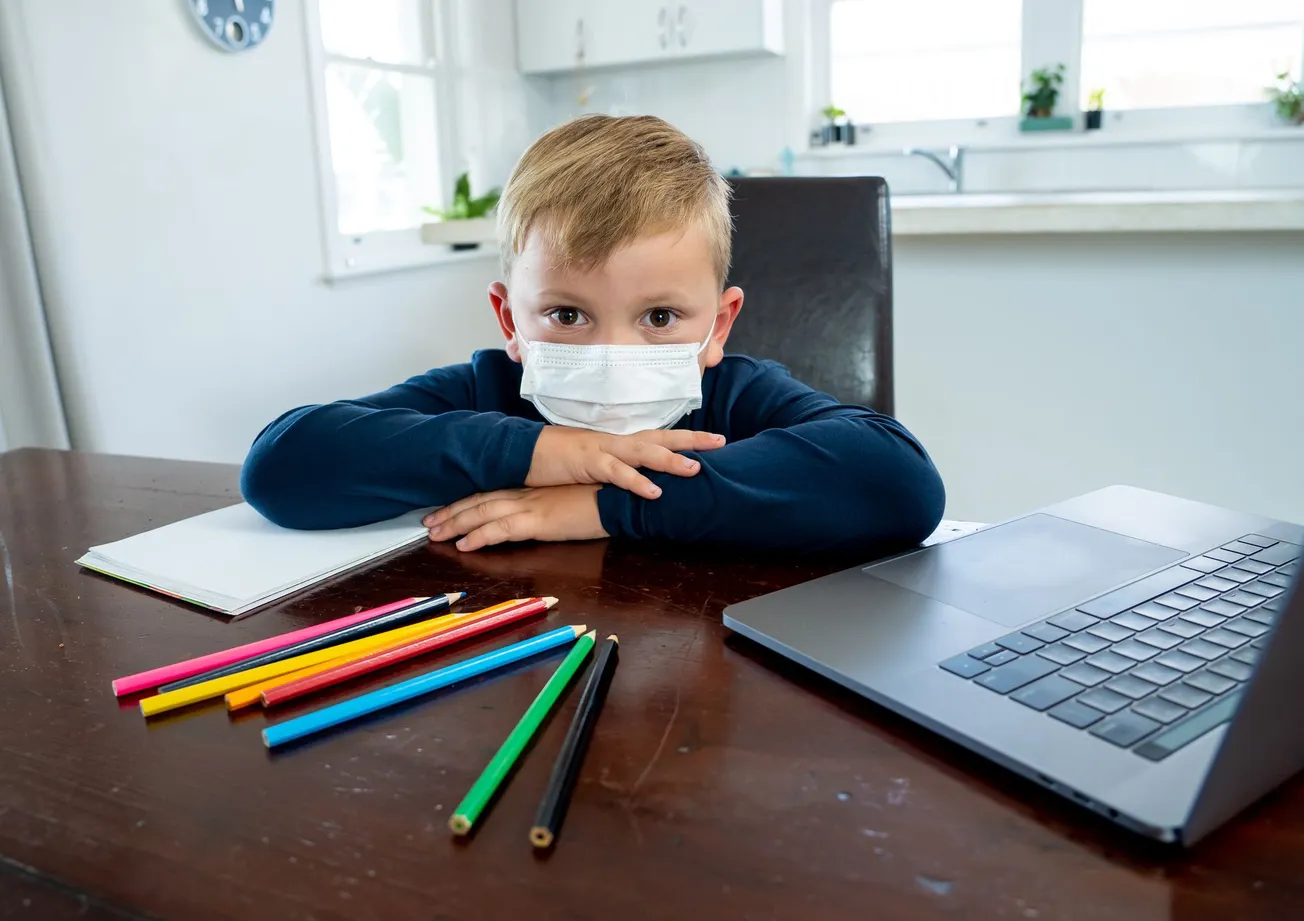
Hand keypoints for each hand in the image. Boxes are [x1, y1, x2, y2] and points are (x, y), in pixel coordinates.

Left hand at [424, 485, 607, 551]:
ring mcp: (530, 506)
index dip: (466, 501)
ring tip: (435, 535)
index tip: (446, 510)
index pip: (491, 492)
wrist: (622, 497)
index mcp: (533, 488)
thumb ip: (552, 506)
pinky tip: (463, 545)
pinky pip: (500, 529)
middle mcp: (526, 493)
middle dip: (451, 512)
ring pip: (482, 512)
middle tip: (428, 523)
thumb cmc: (603, 497)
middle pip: (479, 501)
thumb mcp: (571, 499)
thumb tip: (541, 515)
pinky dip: (479, 536)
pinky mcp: (538, 521)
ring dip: (455, 524)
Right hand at [525, 426, 724, 499]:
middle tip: (720, 442)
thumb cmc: (557, 460)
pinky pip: (617, 473)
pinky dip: (636, 482)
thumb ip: (616, 469)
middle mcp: (616, 442)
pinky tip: (655, 492)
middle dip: (691, 440)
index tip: (714, 440)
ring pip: (643, 452)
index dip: (686, 438)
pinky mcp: (588, 463)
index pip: (658, 436)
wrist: (524, 451)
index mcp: (618, 442)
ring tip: (695, 469)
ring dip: (670, 460)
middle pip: (660, 437)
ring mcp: (603, 450)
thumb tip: (637, 479)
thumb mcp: (593, 464)